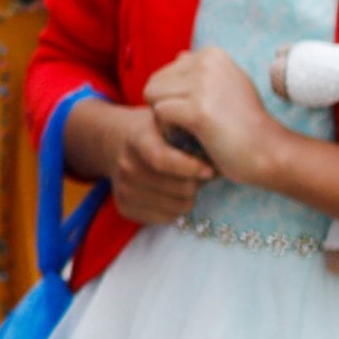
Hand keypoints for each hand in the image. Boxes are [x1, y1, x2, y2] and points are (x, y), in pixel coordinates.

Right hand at [73, 99, 207, 228]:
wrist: (117, 141)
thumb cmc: (155, 131)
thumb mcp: (171, 120)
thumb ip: (192, 132)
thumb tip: (221, 160)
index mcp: (138, 138)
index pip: (162, 160)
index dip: (191, 168)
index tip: (210, 170)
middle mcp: (126, 166)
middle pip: (179, 189)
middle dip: (197, 182)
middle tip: (199, 173)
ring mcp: (123, 189)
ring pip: (178, 207)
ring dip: (189, 197)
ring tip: (185, 182)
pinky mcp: (124, 208)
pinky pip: (167, 219)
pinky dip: (176, 209)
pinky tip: (172, 193)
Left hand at [146, 45, 277, 186]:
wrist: (271, 152)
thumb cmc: (245, 124)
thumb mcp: (227, 86)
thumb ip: (202, 71)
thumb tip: (179, 55)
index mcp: (212, 54)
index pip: (164, 74)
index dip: (174, 100)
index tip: (200, 113)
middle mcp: (207, 61)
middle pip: (153, 84)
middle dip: (165, 109)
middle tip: (191, 128)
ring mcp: (203, 83)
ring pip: (152, 97)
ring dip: (165, 121)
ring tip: (191, 133)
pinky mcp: (198, 108)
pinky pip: (159, 114)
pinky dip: (168, 132)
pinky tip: (192, 140)